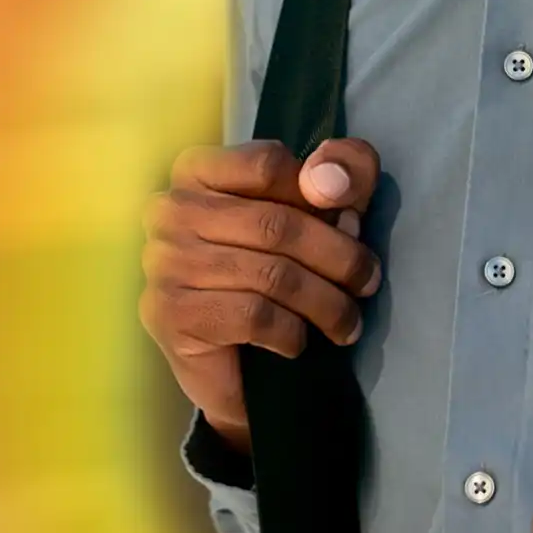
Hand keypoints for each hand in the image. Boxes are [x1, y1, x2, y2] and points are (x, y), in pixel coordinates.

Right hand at [137, 138, 382, 450]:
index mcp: (199, 171)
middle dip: (339, 257)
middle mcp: (171, 210)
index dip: (322, 193)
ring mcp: (165, 263)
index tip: (353, 222)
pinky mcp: (171, 314)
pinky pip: (253, 316)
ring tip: (347, 323)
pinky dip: (290, 332)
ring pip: (272, 275)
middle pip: (277, 224)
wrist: (233, 367)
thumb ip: (341, 173)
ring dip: (326, 304)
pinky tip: (296, 341)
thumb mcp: (321, 210)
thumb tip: (330, 180)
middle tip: (367, 283)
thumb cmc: (276, 272)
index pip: (269, 164)